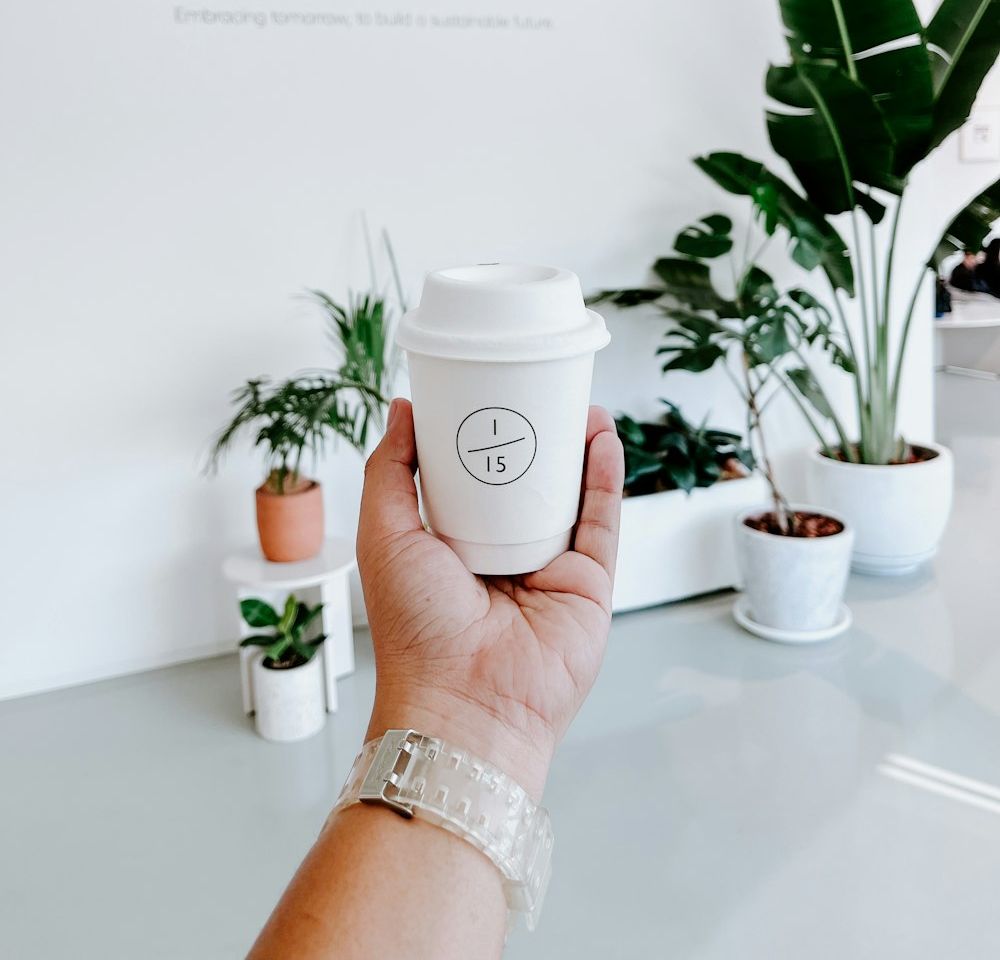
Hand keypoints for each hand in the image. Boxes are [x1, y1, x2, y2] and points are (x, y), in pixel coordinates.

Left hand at [357, 398, 623, 800]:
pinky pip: (602, 523)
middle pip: (528, 483)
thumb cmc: (414, 628)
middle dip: (535, 435)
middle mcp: (504, 556)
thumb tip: (401, 409)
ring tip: (577, 399)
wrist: (462, 702)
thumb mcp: (385, 534)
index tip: (484, 393)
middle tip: (538, 388)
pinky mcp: (588, 586)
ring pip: (571, 497)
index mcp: (453, 547)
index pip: (473, 480)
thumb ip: (390, 470)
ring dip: (577, 447)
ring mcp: (549, 570)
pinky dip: (605, 478)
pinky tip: (602, 437)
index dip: (480, 436)